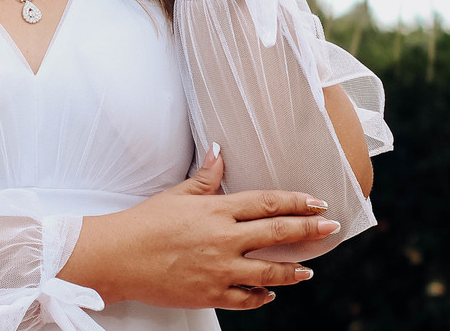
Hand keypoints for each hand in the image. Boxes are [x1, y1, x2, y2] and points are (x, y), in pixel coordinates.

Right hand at [57, 147, 334, 308]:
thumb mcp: (176, 194)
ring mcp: (219, 270)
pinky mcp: (210, 294)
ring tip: (308, 270)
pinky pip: (245, 299)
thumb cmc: (145, 222)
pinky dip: (261, 297)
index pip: (267, 204)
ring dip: (292, 271)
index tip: (318, 202)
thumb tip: (219, 151)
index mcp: (217, 210)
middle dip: (309, 231)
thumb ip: (205, 177)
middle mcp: (224, 240)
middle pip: (277, 235)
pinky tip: (270, 293)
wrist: (118, 258)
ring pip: (268, 272)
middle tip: (331, 229)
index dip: (296, 202)